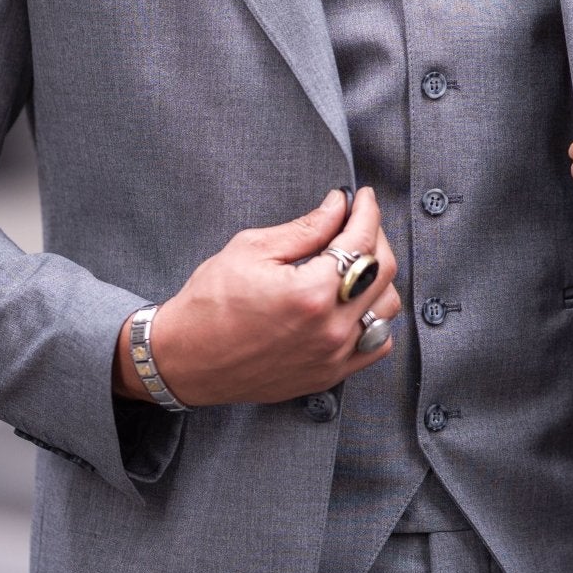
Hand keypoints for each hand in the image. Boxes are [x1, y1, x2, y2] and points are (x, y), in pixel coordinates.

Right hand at [114, 187, 400, 406]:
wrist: (185, 360)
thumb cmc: (208, 304)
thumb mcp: (251, 249)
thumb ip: (305, 228)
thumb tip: (338, 207)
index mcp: (311, 293)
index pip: (361, 241)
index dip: (367, 211)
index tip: (362, 197)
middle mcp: (330, 328)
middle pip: (383, 271)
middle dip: (375, 236)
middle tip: (357, 222)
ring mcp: (333, 356)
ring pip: (387, 308)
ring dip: (378, 278)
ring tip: (355, 260)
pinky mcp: (329, 374)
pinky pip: (376, 344)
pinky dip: (375, 318)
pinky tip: (356, 301)